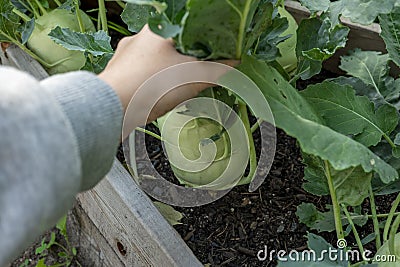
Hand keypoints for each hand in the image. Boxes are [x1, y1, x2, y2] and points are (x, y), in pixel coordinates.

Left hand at [99, 25, 237, 134]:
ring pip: (152, 60)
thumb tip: (235, 63)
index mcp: (158, 29)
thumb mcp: (193, 77)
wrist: (112, 108)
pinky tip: (155, 95)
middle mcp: (138, 37)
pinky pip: (138, 73)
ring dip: (165, 72)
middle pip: (169, 45)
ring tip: (174, 88)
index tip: (208, 55)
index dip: (200, 42)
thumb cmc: (153, 85)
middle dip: (183, 60)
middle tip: (192, 74)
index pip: (186, 29)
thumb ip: (217, 69)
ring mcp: (124, 54)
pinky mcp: (115, 72)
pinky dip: (149, 82)